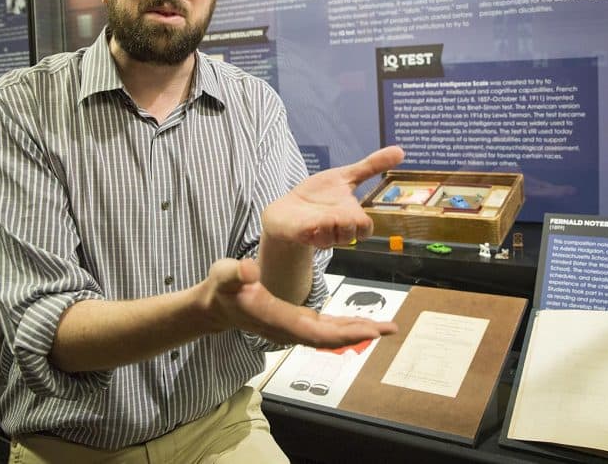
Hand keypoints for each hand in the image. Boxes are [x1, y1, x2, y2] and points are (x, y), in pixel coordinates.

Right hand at [202, 258, 396, 346]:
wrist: (217, 305)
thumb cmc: (222, 288)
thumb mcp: (223, 274)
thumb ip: (234, 273)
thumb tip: (248, 271)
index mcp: (275, 318)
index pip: (312, 330)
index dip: (341, 333)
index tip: (367, 330)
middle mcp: (287, 329)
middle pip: (328, 337)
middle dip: (359, 333)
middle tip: (389, 328)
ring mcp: (293, 328)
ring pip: (330, 335)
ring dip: (358, 331)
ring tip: (386, 327)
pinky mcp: (297, 323)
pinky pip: (326, 330)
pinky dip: (347, 327)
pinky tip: (364, 323)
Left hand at [263, 146, 404, 248]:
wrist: (288, 209)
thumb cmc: (318, 194)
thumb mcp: (345, 175)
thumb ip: (371, 166)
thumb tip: (401, 151)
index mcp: (350, 216)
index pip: (366, 229)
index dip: (364, 225)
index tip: (356, 208)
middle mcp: (338, 229)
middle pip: (354, 233)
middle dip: (349, 222)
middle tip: (340, 210)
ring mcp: (320, 233)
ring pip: (334, 237)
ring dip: (331, 223)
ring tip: (322, 214)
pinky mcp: (302, 234)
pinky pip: (313, 236)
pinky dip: (315, 227)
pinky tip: (311, 220)